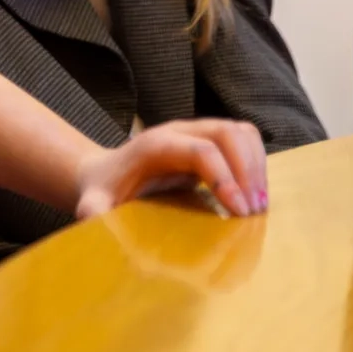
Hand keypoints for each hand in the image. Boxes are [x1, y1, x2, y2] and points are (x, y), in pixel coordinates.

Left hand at [72, 118, 268, 219]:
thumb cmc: (105, 188)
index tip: (239, 211)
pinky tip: (255, 192)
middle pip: (227, 134)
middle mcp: (179, 131)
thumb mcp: (94, 201)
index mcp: (155, 145)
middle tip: (254, 211)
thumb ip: (94, 210)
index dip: (224, 178)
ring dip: (257, 166)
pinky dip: (257, 161)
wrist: (106, 171)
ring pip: (240, 132)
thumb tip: (93, 220)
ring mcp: (196, 131)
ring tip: (259, 204)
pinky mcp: (210, 139)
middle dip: (247, 171)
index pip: (201, 151)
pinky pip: (244, 138)